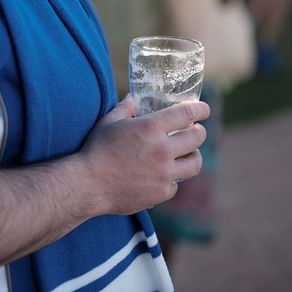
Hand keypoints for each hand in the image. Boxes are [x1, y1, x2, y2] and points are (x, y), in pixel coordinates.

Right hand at [76, 96, 208, 215]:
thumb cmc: (96, 150)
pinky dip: (172, 179)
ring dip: (194, 156)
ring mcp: (164, 173)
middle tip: (195, 131)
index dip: (200, 109)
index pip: (187, 114)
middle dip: (199, 132)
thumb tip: (133, 98)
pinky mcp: (161, 192)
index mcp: (151, 127)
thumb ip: (125, 108)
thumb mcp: (109, 122)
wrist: (88, 184)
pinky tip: (163, 176)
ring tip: (189, 154)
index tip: (203, 109)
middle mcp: (162, 149)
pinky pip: (176, 184)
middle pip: (197, 138)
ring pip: (194, 164)